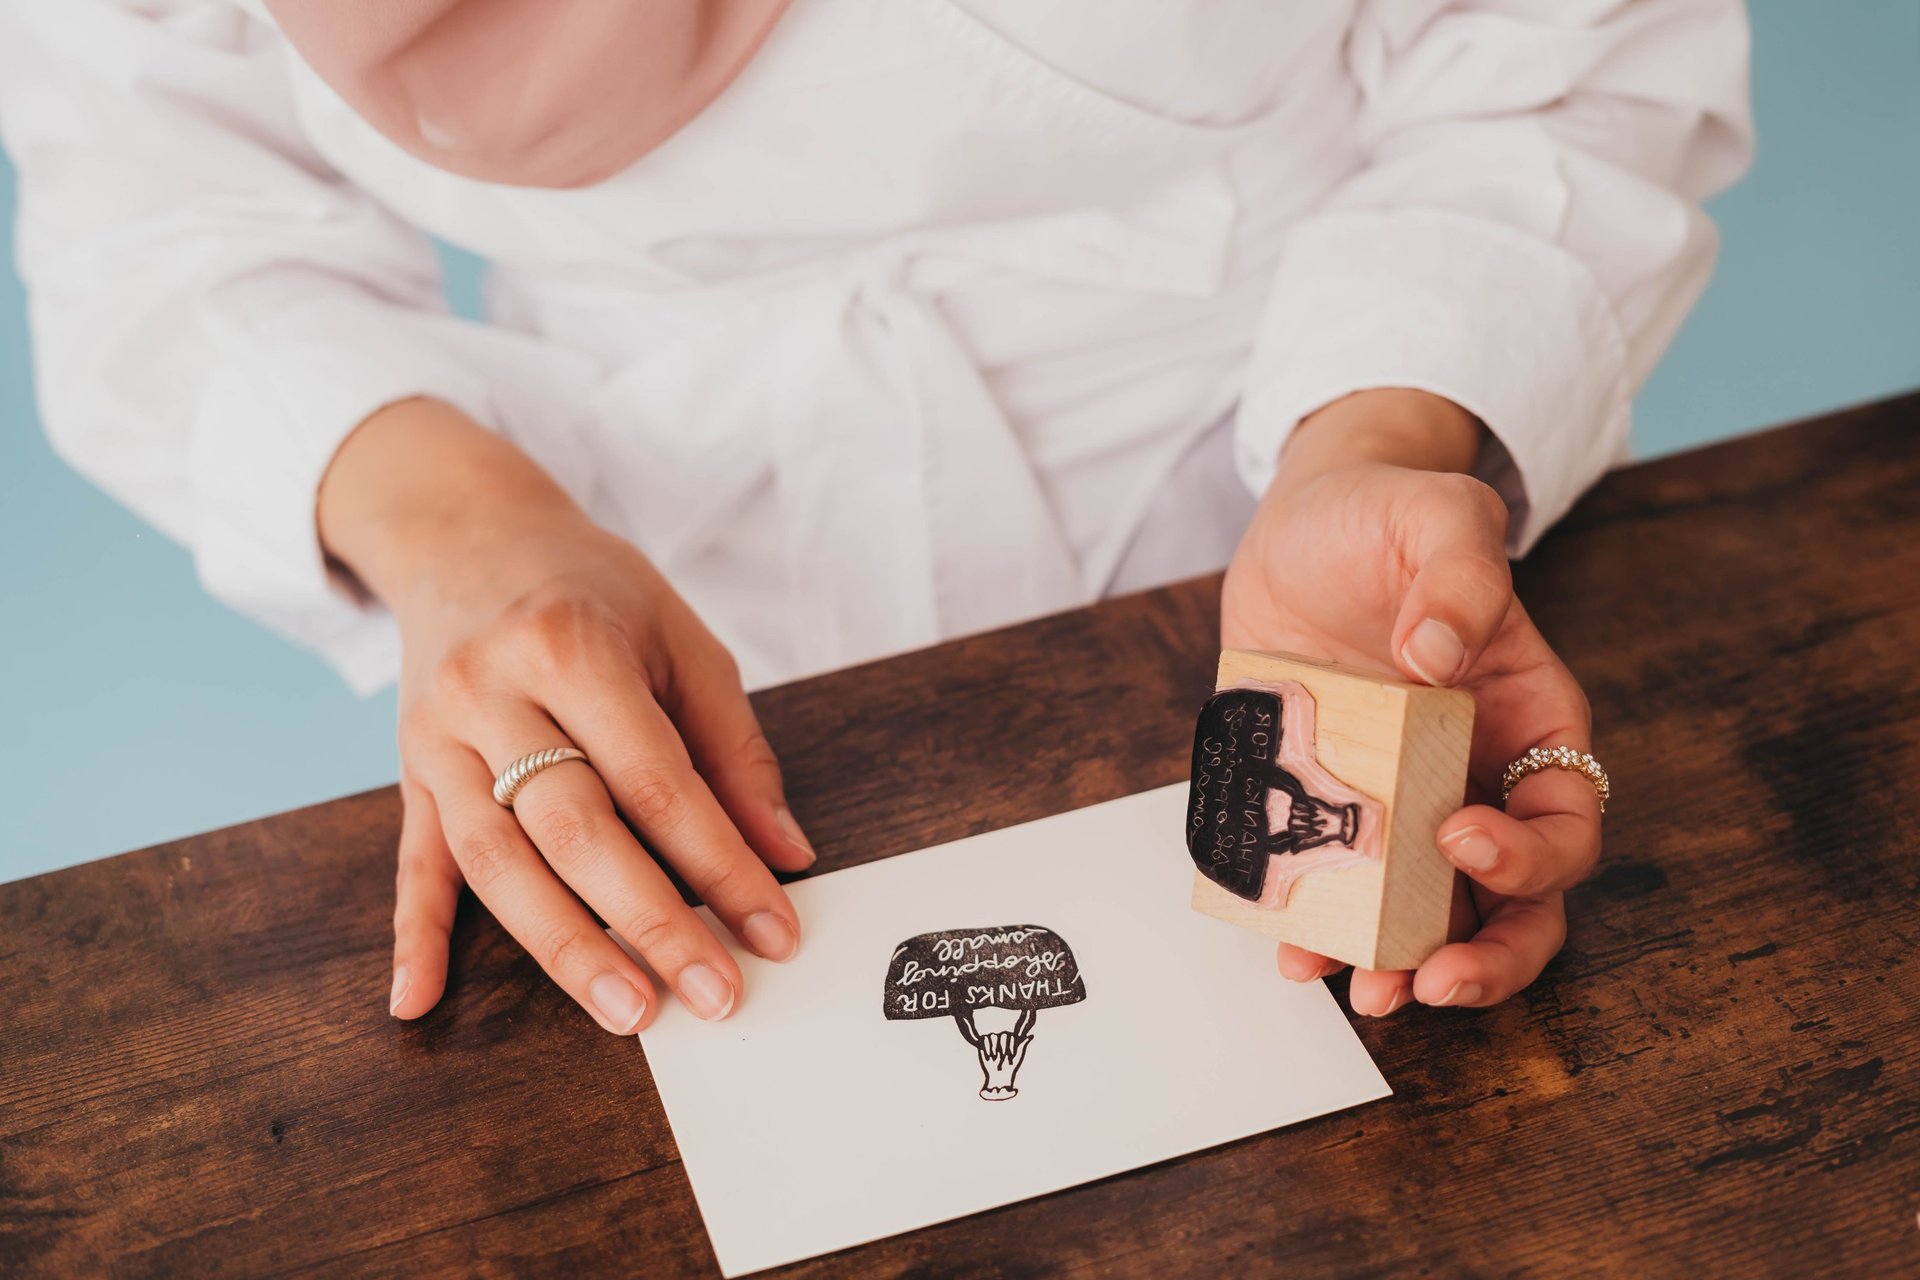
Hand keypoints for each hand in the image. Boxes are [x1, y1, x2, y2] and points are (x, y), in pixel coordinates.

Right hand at [320, 399, 814, 1032]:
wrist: (465, 530)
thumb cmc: (589, 587)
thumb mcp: (680, 638)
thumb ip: (733, 748)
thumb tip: (784, 853)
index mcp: (571, 649)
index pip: (658, 782)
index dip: (720, 865)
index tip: (773, 930)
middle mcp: (492, 693)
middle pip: (575, 831)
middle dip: (651, 924)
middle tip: (711, 996)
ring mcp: (437, 736)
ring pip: (495, 862)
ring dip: (563, 947)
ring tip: (627, 1011)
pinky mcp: (407, 768)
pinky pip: (410, 860)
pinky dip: (415, 936)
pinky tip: (419, 1002)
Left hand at [1221, 390, 1600, 1013]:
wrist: (1301, 527)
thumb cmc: (1387, 517)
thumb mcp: (1436, 515)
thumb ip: (1458, 572)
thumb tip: (1434, 653)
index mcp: (1529, 722)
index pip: (1564, 818)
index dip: (1531, 856)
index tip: (1459, 839)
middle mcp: (1473, 778)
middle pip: (1516, 900)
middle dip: (1488, 955)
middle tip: (1434, 979)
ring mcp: (1398, 803)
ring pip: (1428, 915)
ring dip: (1402, 964)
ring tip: (1367, 992)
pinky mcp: (1327, 807)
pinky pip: (1335, 886)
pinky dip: (1319, 927)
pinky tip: (1291, 948)